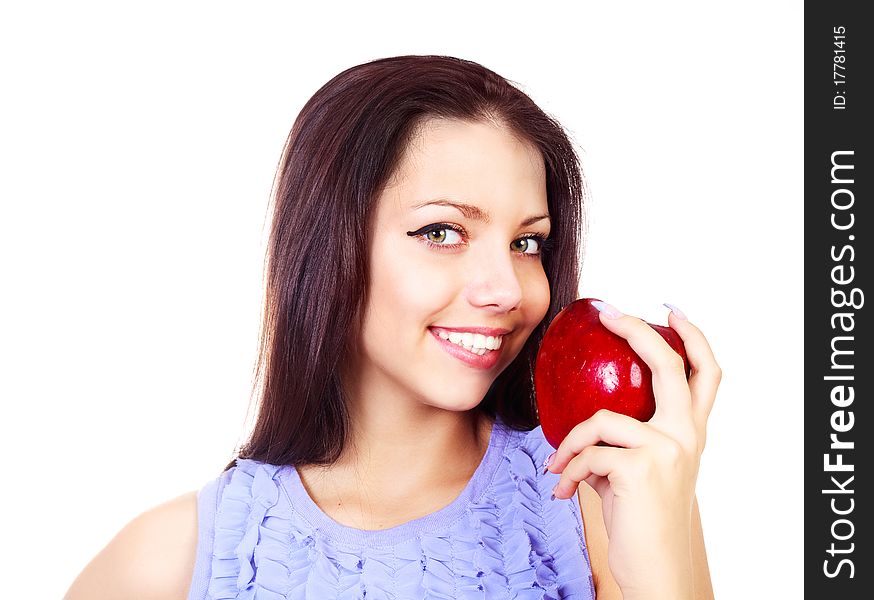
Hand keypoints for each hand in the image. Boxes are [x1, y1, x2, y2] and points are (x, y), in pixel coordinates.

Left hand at [545, 302, 720, 599]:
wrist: (657, 569)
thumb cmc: (641, 519)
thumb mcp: (638, 472)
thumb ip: (621, 441)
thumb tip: (577, 428)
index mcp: (690, 433)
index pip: (706, 374)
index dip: (693, 337)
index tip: (671, 310)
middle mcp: (686, 436)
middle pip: (669, 365)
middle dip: (637, 330)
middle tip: (609, 311)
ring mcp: (666, 450)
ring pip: (601, 419)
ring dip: (569, 445)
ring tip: (557, 467)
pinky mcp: (639, 468)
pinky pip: (585, 453)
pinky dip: (566, 472)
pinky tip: (563, 492)